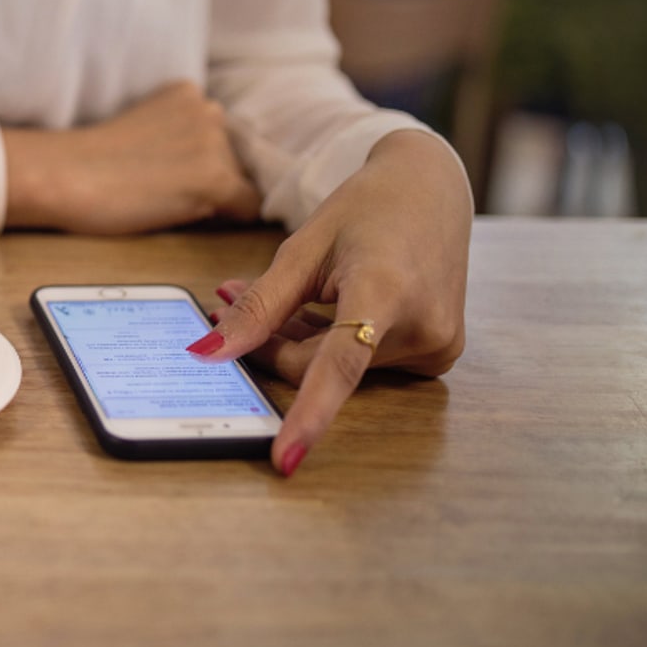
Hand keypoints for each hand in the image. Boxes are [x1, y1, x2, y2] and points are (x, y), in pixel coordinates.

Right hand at [4, 80, 261, 233]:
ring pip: (239, 184)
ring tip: (164, 201)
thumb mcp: (142, 128)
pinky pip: (248, 208)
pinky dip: (228, 219)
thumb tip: (196, 166)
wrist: (63, 175)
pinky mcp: (215, 179)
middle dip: (210, 177)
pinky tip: (188, 217)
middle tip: (161, 190)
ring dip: (214, 198)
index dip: (196, 162)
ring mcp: (215, 144)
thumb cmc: (86, 162)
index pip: (218, 135)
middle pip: (234, 158)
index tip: (165, 175)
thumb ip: (175, 134)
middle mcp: (208, 110)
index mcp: (187, 93)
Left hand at [188, 130, 471, 475]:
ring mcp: (437, 346)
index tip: (285, 459)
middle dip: (270, 342)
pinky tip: (324, 307)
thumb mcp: (301, 250)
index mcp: (387, 291)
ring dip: (299, 341)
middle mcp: (423, 327)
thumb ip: (257, 307)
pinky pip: (363, 365)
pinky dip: (332, 344)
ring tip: (287, 293)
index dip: (308, 414)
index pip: (339, 367)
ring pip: (337, 370)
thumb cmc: (364, 209)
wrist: (430, 188)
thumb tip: (206, 354)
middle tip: (227, 296)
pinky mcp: (439, 354)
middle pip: (318, 367)